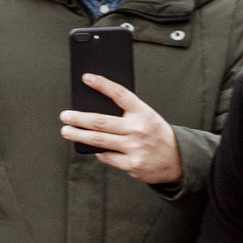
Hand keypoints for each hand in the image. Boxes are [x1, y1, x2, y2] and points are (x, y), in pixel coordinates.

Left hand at [59, 74, 183, 185]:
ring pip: (99, 141)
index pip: (120, 94)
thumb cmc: (156, 134)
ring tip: (66, 131)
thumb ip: (126, 114)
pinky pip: (107, 157)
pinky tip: (95, 148)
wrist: (177, 160)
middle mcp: (138, 129)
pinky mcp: (131, 165)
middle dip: (79, 118)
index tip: (87, 78)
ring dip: (79, 135)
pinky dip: (99, 152)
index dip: (102, 85)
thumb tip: (95, 111)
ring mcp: (134, 148)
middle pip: (101, 122)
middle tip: (65, 115)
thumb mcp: (147, 117)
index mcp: (143, 113)